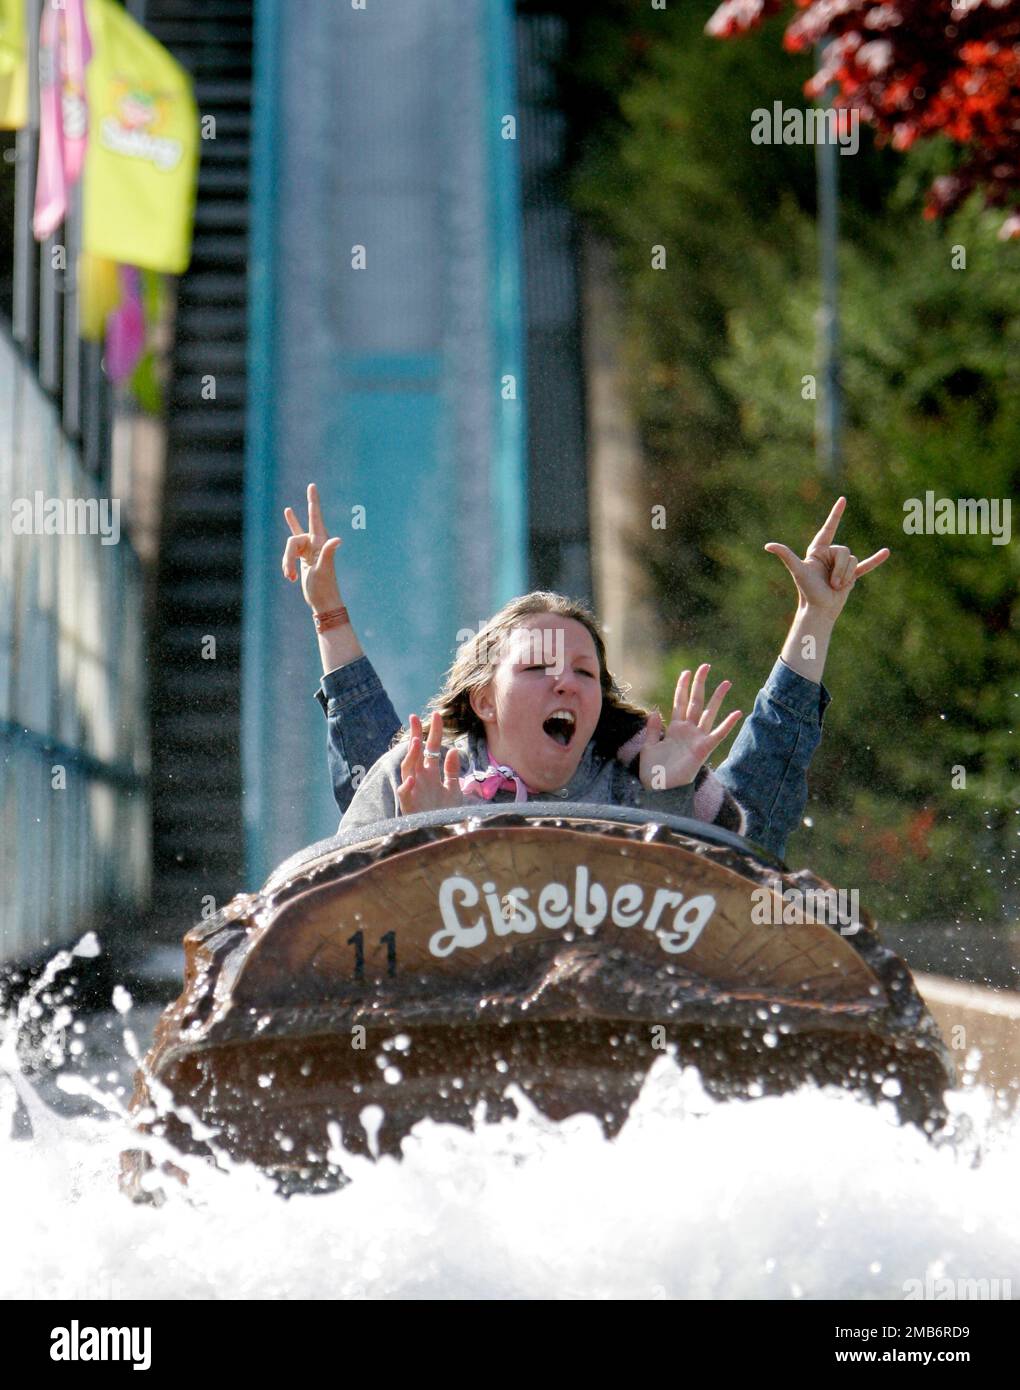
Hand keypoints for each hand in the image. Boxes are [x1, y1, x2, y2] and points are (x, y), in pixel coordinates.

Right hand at [282, 482, 343, 613]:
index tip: (312, 486)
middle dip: (295, 520)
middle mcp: (314, 544)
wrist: (323, 602)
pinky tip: (290, 577)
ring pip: (289, 547)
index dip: (313, 501)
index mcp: (321, 542)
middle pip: (295, 534)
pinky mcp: (303, 559)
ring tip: (291, 577)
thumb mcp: (324, 569)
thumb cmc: (325, 587)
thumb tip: (337, 540)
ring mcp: (308, 551)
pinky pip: (289, 553)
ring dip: (287, 562)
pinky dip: (287, 565)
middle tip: (301, 495)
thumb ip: (328, 552)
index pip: (315, 517)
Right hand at [397, 713, 463, 814]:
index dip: (434, 732)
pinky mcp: (409, 804)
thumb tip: (453, 750)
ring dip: (410, 756)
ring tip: (415, 742)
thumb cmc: (445, 813)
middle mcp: (420, 778)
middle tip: (414, 717)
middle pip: (415, 753)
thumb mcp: (453, 790)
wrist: (440, 834)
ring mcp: (413, 790)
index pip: (431, 748)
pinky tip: (413, 778)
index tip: (437, 714)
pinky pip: (405, 793)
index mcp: (431, 773)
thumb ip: (452, 771)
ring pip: (408, 769)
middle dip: (415, 735)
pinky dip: (408, 786)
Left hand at [638, 664, 742, 789]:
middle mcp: (687, 730)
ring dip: (717, 698)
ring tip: (726, 682)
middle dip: (700, 684)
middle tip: (706, 666)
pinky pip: (718, 734)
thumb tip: (655, 711)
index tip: (686, 672)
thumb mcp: (648, 747)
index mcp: (674, 728)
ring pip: (708, 713)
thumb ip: (652, 730)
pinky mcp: (703, 749)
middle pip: (695, 702)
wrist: (659, 789)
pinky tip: (737, 712)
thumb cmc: (653, 771)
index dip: (682, 687)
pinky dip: (728, 724)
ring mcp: (696, 738)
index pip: (680, 702)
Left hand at [764, 496, 888, 618]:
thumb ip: (786, 555)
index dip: (835, 514)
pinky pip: (865, 565)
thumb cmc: (807, 590)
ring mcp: (841, 565)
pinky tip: (886, 552)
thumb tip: (768, 545)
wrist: (820, 609)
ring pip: (853, 560)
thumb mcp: (798, 570)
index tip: (843, 500)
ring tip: (836, 586)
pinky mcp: (851, 575)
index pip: (828, 529)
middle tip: (831, 582)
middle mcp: (830, 555)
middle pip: (844, 551)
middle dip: (840, 568)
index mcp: (818, 550)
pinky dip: (875, 560)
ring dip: (846, 575)